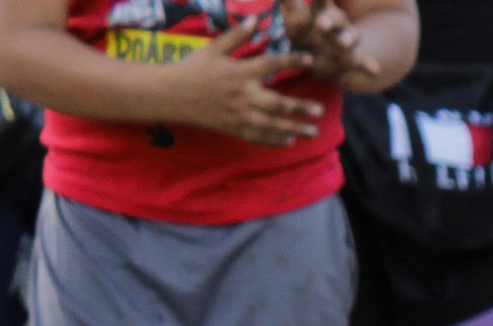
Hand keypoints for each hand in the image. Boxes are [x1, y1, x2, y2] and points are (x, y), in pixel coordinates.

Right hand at [164, 22, 320, 144]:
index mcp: (239, 72)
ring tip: (314, 132)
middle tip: (321, 110)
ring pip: (273, 125)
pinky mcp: (234, 129)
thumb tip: (256, 18)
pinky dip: (275, 140)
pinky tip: (290, 141)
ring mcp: (239, 115)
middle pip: (278, 103)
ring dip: (295, 129)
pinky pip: (259, 137)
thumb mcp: (213, 48)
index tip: (310, 58)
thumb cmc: (194, 68)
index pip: (271, 64)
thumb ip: (237, 36)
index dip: (292, 60)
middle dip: (301, 108)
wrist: (172, 95)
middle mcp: (242, 96)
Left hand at [281, 0, 379, 85]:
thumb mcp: (290, 16)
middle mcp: (336, 23)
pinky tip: (375, 71)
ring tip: (344, 43)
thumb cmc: (302, 32)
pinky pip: (363, 61)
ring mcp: (345, 40)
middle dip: (329, 20)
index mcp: (319, 10)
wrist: (315, 60)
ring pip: (350, 37)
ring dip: (347, 39)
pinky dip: (368, 65)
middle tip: (320, 24)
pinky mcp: (351, 59)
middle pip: (335, 17)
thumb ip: (287, 1)